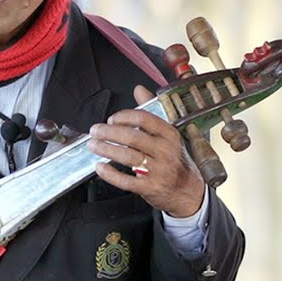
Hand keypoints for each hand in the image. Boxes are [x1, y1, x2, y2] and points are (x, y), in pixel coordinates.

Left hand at [86, 85, 204, 217]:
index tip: (112, 120)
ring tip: (94, 145)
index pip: (144, 119)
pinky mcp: (150, 188)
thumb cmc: (174, 160)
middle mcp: (165, 151)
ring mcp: (159, 171)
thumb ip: (151, 112)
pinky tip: (100, 167)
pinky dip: (110, 174)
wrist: (188, 191)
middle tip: (95, 131)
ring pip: (127, 157)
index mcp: (170, 135)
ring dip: (106, 150)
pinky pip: (126, 181)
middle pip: (132, 138)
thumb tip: (139, 89)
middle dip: (109, 133)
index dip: (124, 117)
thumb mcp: (168, 135)